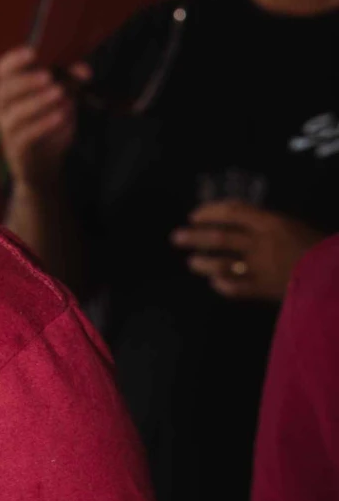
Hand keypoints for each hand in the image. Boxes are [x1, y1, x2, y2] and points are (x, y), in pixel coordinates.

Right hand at [0, 46, 84, 194]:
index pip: (1, 70)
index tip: (33, 52)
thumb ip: (70, 82)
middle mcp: (3, 107)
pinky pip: (27, 134)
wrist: (41, 164)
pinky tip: (60, 115)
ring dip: (38, 101)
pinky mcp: (18, 148)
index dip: (14, 59)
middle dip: (27, 81)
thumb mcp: (60, 99)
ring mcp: (7, 128)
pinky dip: (44, 124)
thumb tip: (85, 71)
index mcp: (9, 89)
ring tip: (59, 93)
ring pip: (16, 112)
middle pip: (6, 89)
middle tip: (48, 76)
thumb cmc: (47, 124)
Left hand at [170, 203, 323, 301]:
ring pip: (222, 264)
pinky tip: (215, 283)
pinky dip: (222, 285)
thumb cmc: (314, 245)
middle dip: (194, 237)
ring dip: (203, 263)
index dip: (209, 212)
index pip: (232, 212)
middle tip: (177, 237)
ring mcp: (260, 267)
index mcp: (270, 222)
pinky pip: (235, 287)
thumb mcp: (290, 224)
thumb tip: (235, 223)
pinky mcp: (263, 289)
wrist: (331, 273)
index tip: (195, 215)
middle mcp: (261, 243)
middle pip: (219, 237)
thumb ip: (263, 223)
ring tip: (192, 263)